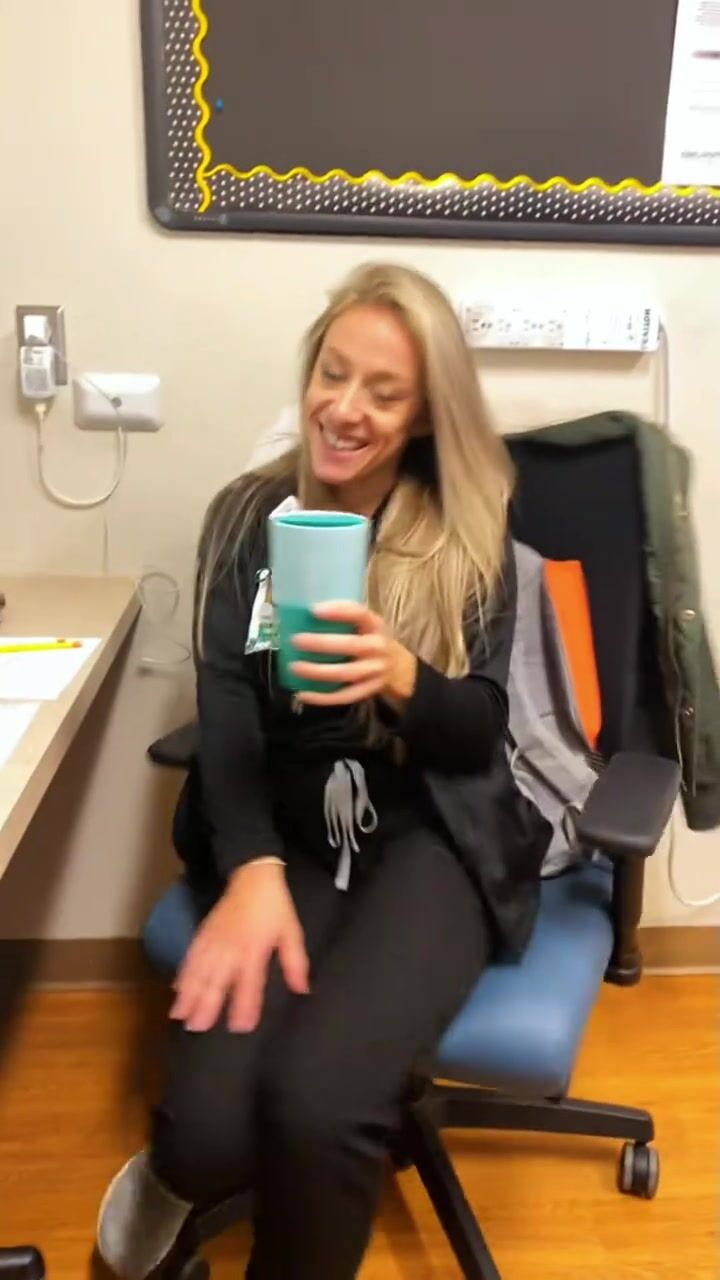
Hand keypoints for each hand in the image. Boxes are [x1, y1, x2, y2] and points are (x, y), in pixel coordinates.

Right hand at [170, 862, 308, 1033]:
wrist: (253, 875)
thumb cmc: (275, 907)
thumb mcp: (291, 932)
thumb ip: (295, 963)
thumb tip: (302, 990)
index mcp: (255, 948)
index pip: (250, 981)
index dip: (245, 1004)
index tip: (240, 1027)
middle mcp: (231, 946)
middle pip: (217, 979)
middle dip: (206, 1004)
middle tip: (197, 1028)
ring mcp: (214, 939)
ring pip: (199, 970)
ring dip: (189, 993)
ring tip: (179, 1015)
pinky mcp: (204, 932)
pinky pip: (191, 955)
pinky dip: (182, 973)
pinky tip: (176, 989)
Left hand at [290, 601, 416, 708]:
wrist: (397, 667)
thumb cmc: (369, 639)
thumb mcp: (364, 624)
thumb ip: (342, 619)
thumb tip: (299, 615)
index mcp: (375, 625)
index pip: (359, 613)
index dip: (337, 611)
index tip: (313, 610)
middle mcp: (378, 647)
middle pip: (350, 645)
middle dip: (320, 643)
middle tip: (295, 640)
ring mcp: (374, 671)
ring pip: (344, 673)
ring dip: (317, 671)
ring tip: (294, 667)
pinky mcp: (368, 690)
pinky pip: (343, 696)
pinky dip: (322, 697)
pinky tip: (303, 694)